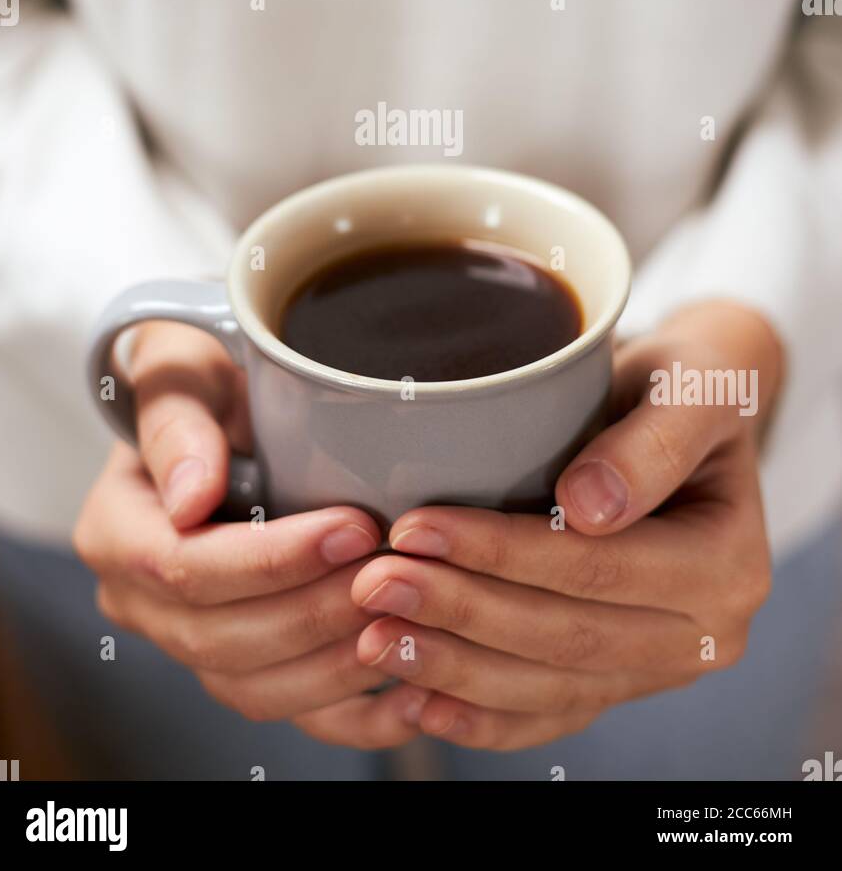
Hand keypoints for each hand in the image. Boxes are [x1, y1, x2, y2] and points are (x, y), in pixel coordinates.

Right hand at [73, 322, 422, 743]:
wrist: (228, 413)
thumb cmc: (206, 380)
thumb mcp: (182, 370)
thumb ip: (176, 420)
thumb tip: (189, 498)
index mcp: (116, 532)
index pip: (185, 569)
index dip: (271, 560)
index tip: (352, 527)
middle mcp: (141, 602)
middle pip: (221, 640)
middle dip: (314, 612)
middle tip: (392, 572)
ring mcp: (190, 643)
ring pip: (255, 689)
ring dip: (335, 665)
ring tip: (405, 620)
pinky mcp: (243, 667)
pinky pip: (292, 715)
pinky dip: (354, 714)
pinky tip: (413, 690)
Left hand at [340, 301, 782, 750]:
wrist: (690, 409)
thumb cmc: (687, 383)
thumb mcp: (692, 384)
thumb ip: (654, 440)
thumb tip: (590, 506)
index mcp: (727, 566)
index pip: (598, 567)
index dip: (503, 554)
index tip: (417, 527)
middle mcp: (703, 636)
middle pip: (565, 638)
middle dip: (460, 614)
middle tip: (374, 584)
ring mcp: (658, 669)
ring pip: (547, 687)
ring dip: (453, 669)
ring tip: (373, 637)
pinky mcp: (618, 681)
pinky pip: (547, 715)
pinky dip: (480, 717)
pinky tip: (414, 703)